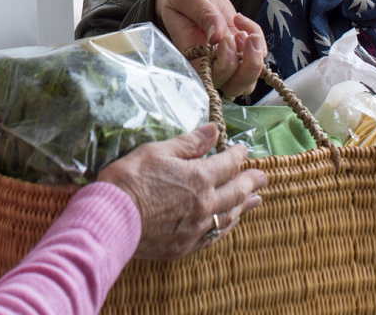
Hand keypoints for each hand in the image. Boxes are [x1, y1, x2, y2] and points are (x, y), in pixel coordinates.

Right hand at [96, 123, 266, 260]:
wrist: (112, 218)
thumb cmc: (130, 179)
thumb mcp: (157, 151)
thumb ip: (188, 143)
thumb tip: (213, 131)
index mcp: (199, 177)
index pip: (228, 164)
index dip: (238, 154)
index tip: (243, 149)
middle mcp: (205, 204)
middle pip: (236, 191)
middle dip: (251, 181)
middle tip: (263, 176)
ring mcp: (197, 228)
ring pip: (230, 215)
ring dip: (245, 205)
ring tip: (256, 199)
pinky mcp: (186, 245)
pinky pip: (216, 235)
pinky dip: (227, 226)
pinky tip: (230, 223)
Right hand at [155, 0, 266, 96]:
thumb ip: (202, 12)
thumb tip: (218, 36)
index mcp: (190, 55)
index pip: (211, 78)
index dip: (224, 66)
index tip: (225, 38)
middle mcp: (209, 63)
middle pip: (235, 86)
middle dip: (248, 67)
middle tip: (242, 36)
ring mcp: (226, 58)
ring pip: (249, 80)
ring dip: (256, 58)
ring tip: (248, 33)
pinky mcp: (239, 48)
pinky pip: (258, 55)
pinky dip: (257, 38)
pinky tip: (241, 20)